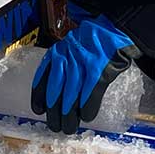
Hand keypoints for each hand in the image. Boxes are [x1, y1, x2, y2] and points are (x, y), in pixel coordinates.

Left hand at [30, 14, 136, 133]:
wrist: (115, 25)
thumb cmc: (95, 38)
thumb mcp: (72, 44)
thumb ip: (64, 61)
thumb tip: (60, 85)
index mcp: (58, 53)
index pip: (42, 79)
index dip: (39, 97)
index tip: (38, 110)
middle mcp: (66, 60)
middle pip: (55, 93)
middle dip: (54, 113)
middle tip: (55, 127)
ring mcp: (82, 66)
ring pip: (70, 98)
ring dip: (69, 116)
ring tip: (69, 128)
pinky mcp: (99, 71)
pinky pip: (89, 94)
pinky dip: (87, 108)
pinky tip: (86, 117)